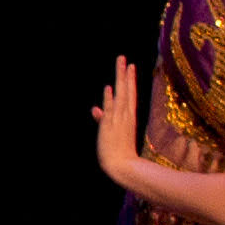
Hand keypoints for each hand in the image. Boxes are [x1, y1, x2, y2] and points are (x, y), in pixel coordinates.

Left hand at [91, 59, 142, 181]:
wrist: (122, 166)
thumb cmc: (117, 150)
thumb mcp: (109, 130)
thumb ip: (102, 117)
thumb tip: (95, 109)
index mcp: (129, 116)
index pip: (129, 94)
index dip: (129, 80)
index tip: (130, 67)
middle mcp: (126, 115)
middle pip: (126, 90)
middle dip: (125, 74)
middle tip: (125, 59)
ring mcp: (120, 119)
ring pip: (121, 95)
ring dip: (120, 79)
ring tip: (122, 63)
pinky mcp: (112, 126)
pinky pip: (112, 109)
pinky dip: (110, 99)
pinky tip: (109, 87)